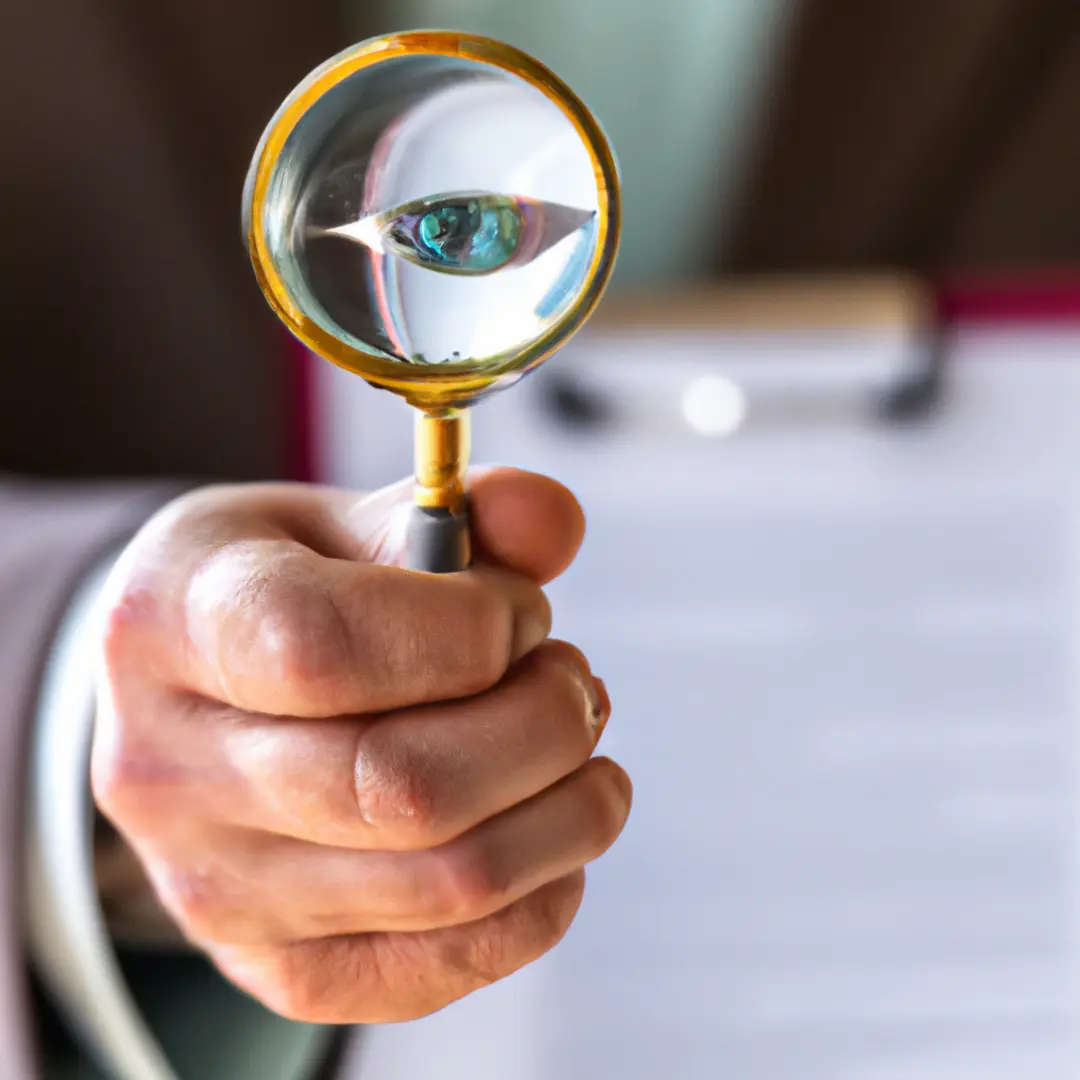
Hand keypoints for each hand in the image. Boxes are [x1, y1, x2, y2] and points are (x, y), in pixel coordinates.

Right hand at [92, 469, 630, 1022]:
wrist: (196, 703)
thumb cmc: (281, 593)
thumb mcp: (337, 521)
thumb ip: (452, 510)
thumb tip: (549, 521)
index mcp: (169, 623)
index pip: (322, 649)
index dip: (466, 629)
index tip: (517, 612)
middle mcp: (166, 774)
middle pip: (402, 785)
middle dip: (542, 723)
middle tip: (571, 678)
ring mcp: (216, 890)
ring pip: (446, 881)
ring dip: (565, 807)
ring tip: (576, 740)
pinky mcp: (278, 966)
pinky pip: (445, 964)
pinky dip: (541, 896)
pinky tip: (551, 823)